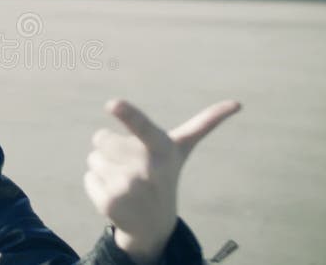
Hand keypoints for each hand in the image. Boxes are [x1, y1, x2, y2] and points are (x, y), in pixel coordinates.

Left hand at [83, 98, 240, 264]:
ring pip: (93, 158)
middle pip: (102, 138)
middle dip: (111, 147)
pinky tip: (117, 195)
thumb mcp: (183, 148)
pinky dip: (97, 184)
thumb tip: (237, 103)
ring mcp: (126, 187)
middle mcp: (144, 168)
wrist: (154, 223)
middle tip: (132, 164)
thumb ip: (207, 122)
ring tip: (126, 181)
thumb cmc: (166, 173)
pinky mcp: (109, 202)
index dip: (128, 114)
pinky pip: (88, 177)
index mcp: (161, 148)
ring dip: (104, 166)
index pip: (142, 126)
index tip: (112, 102)